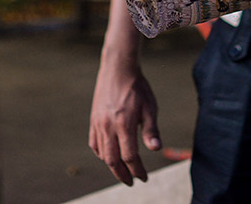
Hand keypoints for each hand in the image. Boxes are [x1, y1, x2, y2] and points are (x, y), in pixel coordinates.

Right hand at [88, 51, 160, 184]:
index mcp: (124, 124)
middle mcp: (108, 126)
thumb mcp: (149, 107)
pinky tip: (108, 156)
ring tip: (122, 171)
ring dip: (112, 166)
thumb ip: (151, 130)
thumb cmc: (137, 87)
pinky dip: (101, 153)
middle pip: (113, 160)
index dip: (137, 170)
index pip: (130, 156)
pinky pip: (94, 143)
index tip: (144, 177)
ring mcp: (98, 123)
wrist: (118, 68)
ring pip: (102, 153)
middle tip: (131, 181)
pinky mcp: (93, 119)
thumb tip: (156, 149)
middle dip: (122, 174)